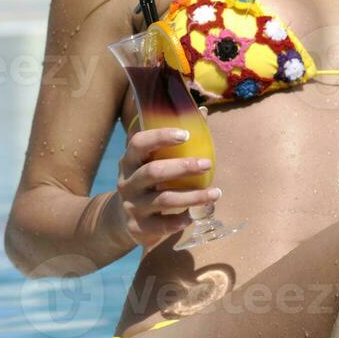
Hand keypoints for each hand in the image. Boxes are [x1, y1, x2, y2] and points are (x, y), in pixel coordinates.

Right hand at [113, 124, 219, 249]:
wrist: (122, 220)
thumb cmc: (148, 182)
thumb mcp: (153, 161)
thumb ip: (174, 139)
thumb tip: (202, 111)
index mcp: (131, 160)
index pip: (139, 143)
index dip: (160, 137)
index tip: (186, 135)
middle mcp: (128, 182)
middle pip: (154, 172)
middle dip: (183, 167)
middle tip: (208, 164)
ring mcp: (132, 205)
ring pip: (163, 199)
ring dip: (193, 197)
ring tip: (216, 193)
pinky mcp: (138, 227)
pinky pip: (162, 225)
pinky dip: (181, 220)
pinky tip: (195, 215)